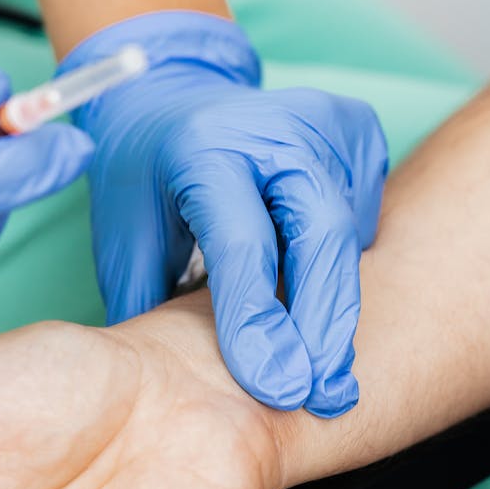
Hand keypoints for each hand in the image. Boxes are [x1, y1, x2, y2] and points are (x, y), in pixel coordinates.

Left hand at [66, 11, 387, 416]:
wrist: (174, 93)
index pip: (244, 244)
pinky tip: (317, 282)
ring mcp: (325, 121)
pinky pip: (363, 213)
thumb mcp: (125, 235)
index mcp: (203, 147)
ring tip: (321, 358)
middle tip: (327, 395)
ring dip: (336, 301)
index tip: (277, 388)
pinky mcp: (358, 129)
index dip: (260, 321)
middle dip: (326, 325)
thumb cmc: (144, 174)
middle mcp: (273, 126)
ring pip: (349, 232)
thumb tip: (187, 385)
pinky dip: (343, 260)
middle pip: (322, 235)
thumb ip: (154, 303)